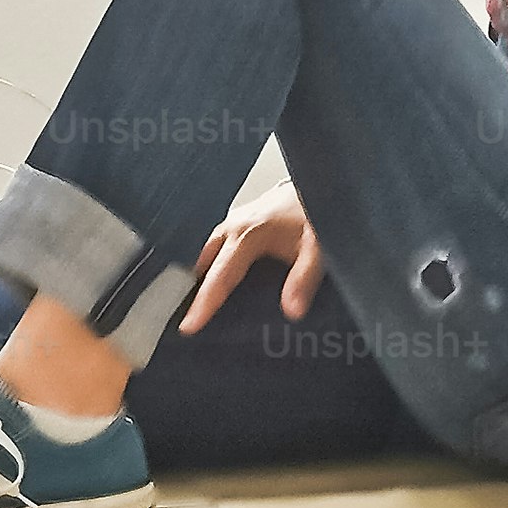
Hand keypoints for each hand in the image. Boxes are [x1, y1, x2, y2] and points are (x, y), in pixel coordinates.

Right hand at [182, 180, 325, 332]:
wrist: (320, 180)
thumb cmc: (316, 210)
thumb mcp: (318, 246)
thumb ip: (304, 278)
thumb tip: (292, 310)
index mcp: (247, 234)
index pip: (219, 277)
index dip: (203, 304)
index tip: (188, 327)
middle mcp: (233, 226)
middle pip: (205, 267)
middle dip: (195, 294)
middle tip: (187, 322)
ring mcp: (234, 221)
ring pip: (209, 255)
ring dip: (205, 279)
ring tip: (200, 307)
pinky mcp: (240, 220)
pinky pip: (220, 247)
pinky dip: (216, 265)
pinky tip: (222, 281)